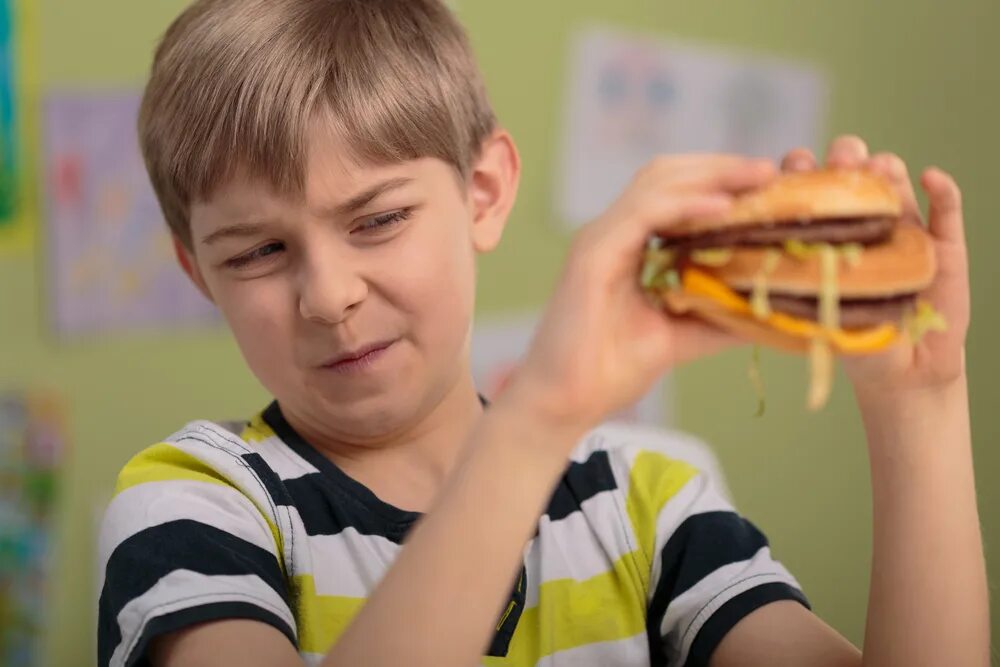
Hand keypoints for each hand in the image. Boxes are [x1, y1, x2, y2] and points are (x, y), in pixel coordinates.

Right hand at [508, 155, 776, 429]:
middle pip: (667, 174)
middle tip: (769, 170)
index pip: (673, 191)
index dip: (719, 179)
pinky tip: (722, 207)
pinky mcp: (593, 255)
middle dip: (720, 166)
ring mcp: (599, 239)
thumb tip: (770, 308)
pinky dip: (685, 204)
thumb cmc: (609, 372)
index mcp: (626, 244)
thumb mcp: (679, 336)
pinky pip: (643, 213)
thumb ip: (716, 315)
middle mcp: (610, 232)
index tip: (768, 181)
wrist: (564, 403)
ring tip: (757, 177)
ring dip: (711, 174)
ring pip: (656, 183)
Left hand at [781, 136, 969, 398]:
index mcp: (827, 232)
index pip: (809, 189)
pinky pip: (948, 210)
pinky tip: (930, 179)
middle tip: (841, 163)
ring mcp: (905, 228)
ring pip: (895, 181)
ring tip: (880, 168)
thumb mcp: (820, 318)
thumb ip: (802, 293)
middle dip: (846, 159)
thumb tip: (763, 270)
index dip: (799, 171)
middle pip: (853, 172)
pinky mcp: (944, 245)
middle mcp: (864, 222)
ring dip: (886, 167)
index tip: (792, 168)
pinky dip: (942, 190)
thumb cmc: (853, 341)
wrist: (905, 370)